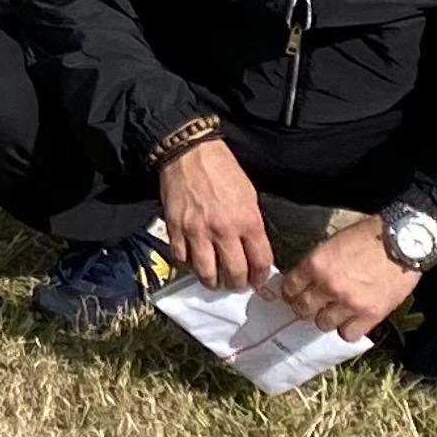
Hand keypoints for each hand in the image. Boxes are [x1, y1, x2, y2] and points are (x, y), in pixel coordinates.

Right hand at [154, 136, 273, 293]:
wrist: (189, 153)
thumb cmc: (222, 170)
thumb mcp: (249, 195)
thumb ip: (252, 225)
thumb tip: (253, 249)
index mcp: (248, 221)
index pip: (261, 262)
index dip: (261, 276)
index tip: (257, 278)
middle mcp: (224, 230)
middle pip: (235, 273)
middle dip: (238, 284)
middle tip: (236, 282)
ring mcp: (198, 231)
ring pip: (207, 273)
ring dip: (213, 282)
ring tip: (215, 279)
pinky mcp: (176, 229)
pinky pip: (182, 259)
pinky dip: (188, 266)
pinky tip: (194, 263)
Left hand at [273, 215, 421, 340]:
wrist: (402, 242)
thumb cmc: (367, 237)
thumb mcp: (331, 244)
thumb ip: (317, 265)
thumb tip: (305, 281)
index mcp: (315, 264)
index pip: (290, 288)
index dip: (290, 293)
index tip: (294, 294)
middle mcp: (329, 286)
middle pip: (303, 309)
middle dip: (304, 308)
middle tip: (312, 305)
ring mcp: (349, 303)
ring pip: (323, 324)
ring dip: (327, 319)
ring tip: (335, 312)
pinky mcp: (371, 315)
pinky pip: (349, 334)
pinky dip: (348, 329)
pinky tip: (352, 320)